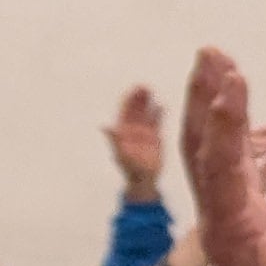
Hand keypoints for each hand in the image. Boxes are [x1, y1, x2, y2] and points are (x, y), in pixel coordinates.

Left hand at [107, 83, 165, 202]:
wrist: (143, 179)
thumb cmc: (129, 168)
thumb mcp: (121, 153)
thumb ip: (114, 139)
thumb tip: (104, 126)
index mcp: (123, 131)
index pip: (124, 111)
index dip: (128, 99)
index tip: (133, 90)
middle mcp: (133, 129)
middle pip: (135, 109)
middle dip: (138, 97)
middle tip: (144, 86)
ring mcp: (144, 132)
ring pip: (145, 113)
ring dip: (147, 102)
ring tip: (151, 90)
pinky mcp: (155, 137)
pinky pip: (157, 122)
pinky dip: (158, 113)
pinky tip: (162, 105)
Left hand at [181, 47, 265, 265]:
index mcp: (235, 228)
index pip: (222, 165)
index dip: (226, 122)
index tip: (231, 82)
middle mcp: (221, 216)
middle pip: (202, 147)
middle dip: (205, 98)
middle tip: (210, 53)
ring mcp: (228, 216)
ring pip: (211, 154)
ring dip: (214, 110)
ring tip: (222, 67)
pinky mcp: (241, 220)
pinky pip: (231, 168)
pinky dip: (236, 136)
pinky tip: (249, 115)